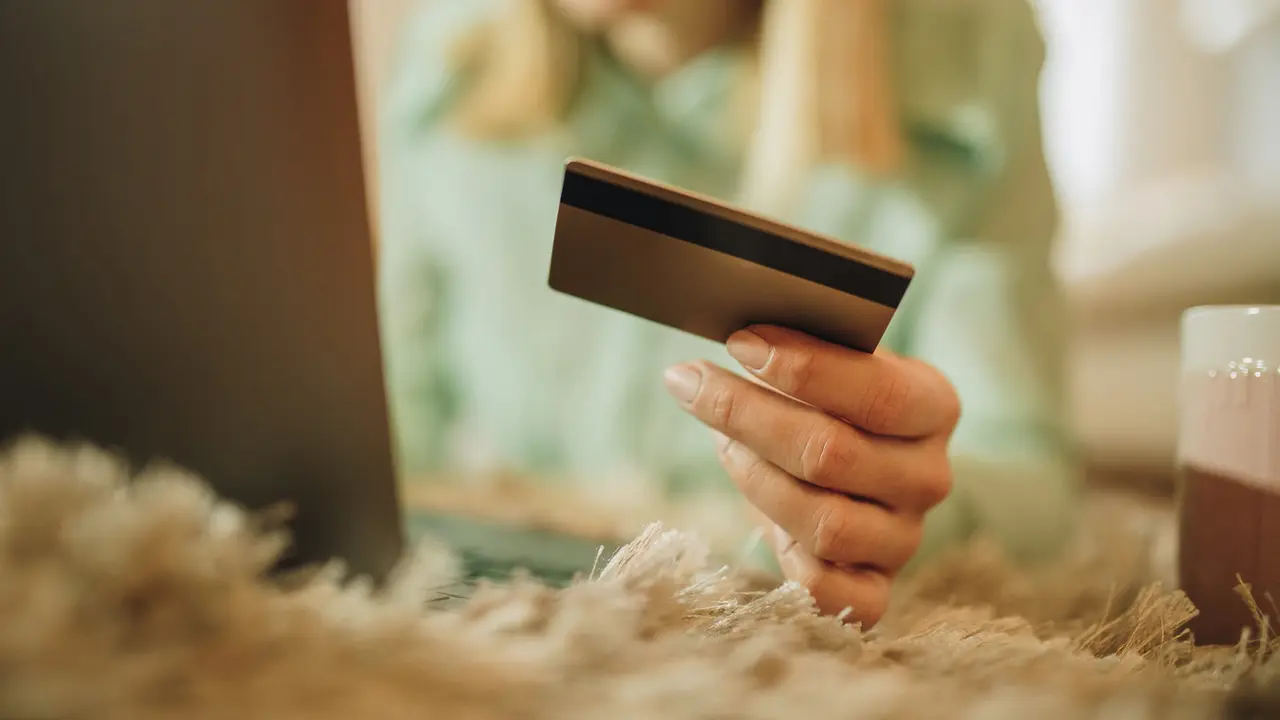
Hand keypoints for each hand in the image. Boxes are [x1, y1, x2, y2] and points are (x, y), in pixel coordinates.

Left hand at [662, 326, 959, 625]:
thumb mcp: (837, 362)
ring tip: (717, 436)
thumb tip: (741, 337)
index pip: (877, 393)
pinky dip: (778, 550)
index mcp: (935, 407)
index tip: (739, 342)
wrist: (854, 466)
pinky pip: (824, 588)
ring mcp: (904, 539)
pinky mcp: (874, 590)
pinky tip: (748, 508)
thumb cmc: (834, 401)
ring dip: (752, 474)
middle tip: (691, 381)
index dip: (804, 369)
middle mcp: (929, 476)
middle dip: (747, 414)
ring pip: (823, 522)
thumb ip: (807, 349)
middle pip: (831, 454)